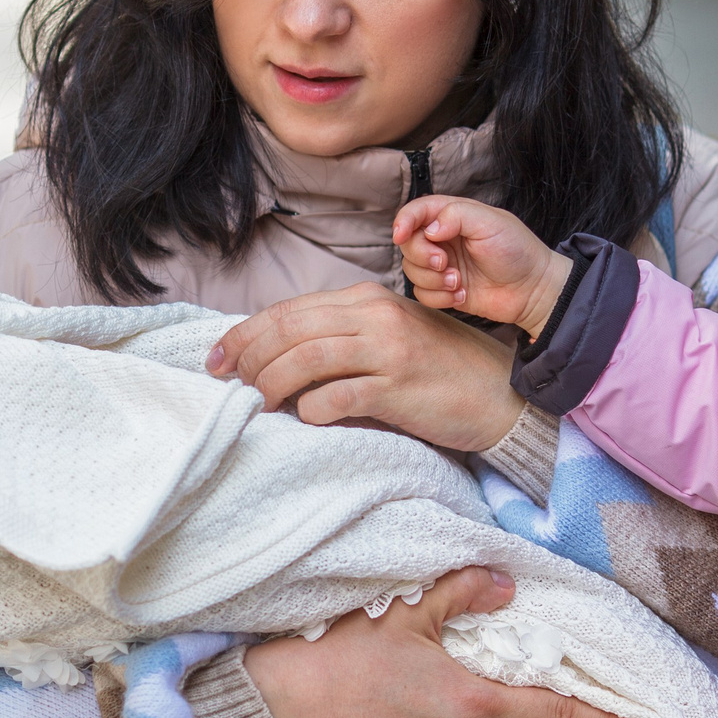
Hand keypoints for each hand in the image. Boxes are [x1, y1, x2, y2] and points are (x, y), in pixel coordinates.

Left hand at [206, 281, 525, 451]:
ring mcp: (388, 349)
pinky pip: (339, 396)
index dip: (245, 334)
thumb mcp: (387, 338)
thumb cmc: (438, 371)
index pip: (289, 310)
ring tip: (260, 404)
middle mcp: (374, 316)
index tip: (217, 359)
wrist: (499, 393)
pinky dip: (313, 409)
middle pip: (289, 329)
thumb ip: (341, 337)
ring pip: (306, 358)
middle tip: (228, 384)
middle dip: (247, 357)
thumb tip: (278, 357)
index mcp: (365, 299)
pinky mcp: (400, 387)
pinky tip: (307, 418)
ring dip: (272, 384)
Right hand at [394, 195, 573, 337]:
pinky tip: (462, 294)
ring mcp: (443, 266)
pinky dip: (440, 297)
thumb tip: (428, 229)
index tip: (401, 234)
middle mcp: (443, 240)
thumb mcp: (489, 221)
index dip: (403, 221)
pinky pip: (423, 295)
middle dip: (422, 256)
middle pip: (408, 244)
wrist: (533, 289)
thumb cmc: (517, 250)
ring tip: (459, 282)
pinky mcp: (445, 290)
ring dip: (433, 279)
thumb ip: (456, 215)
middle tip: (445, 263)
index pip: (416, 212)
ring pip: (412, 271)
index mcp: (452, 216)